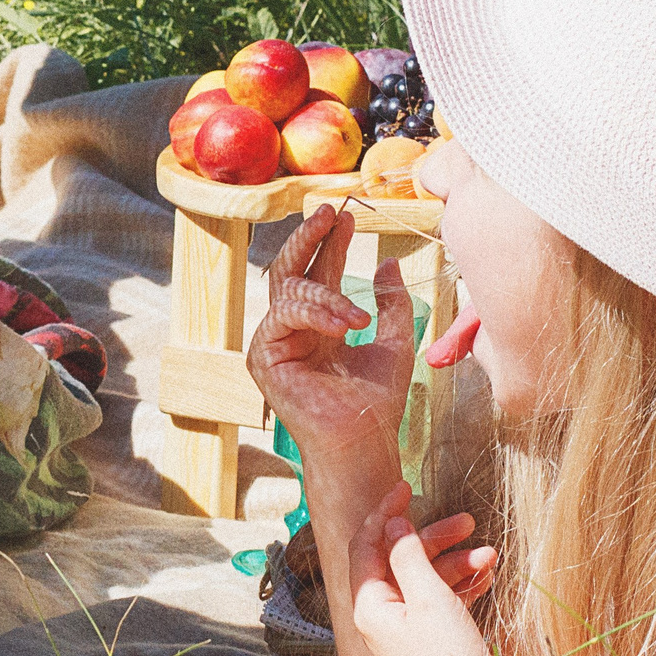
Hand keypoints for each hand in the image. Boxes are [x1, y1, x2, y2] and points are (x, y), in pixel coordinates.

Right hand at [247, 207, 413, 463]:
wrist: (364, 441)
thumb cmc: (378, 402)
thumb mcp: (394, 340)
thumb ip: (391, 302)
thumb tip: (390, 262)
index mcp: (319, 326)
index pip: (319, 274)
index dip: (331, 244)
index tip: (347, 218)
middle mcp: (292, 331)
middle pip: (291, 271)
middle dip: (309, 239)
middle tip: (329, 215)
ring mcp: (274, 343)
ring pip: (289, 291)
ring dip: (326, 294)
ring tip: (358, 317)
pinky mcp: (262, 358)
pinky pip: (283, 316)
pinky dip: (315, 314)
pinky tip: (343, 326)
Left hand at [349, 482, 503, 655]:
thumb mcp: (429, 597)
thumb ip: (408, 555)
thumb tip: (392, 522)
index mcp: (369, 607)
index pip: (366, 546)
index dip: (385, 513)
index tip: (407, 487)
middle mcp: (381, 617)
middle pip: (400, 560)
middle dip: (435, 539)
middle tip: (468, 522)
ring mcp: (404, 629)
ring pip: (424, 579)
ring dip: (456, 562)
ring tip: (491, 555)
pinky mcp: (427, 639)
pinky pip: (439, 600)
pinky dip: (460, 585)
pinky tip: (488, 575)